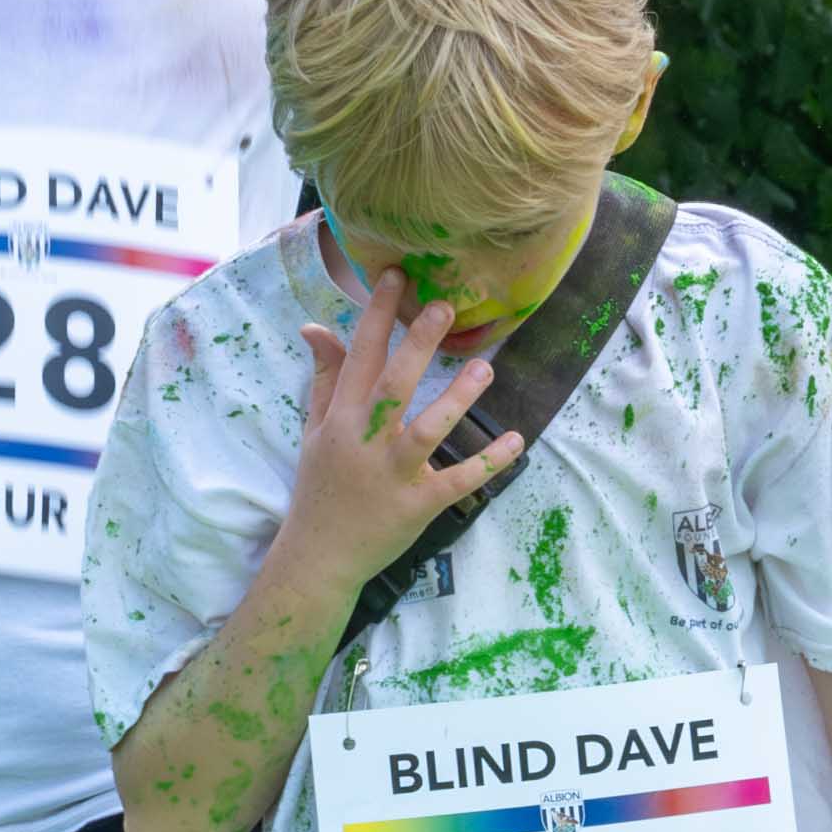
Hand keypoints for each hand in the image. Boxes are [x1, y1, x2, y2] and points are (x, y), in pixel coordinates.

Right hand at [272, 286, 519, 601]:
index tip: (395, 277)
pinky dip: (488, 463)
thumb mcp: (315, 428)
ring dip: (457, 399)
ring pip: (426, 431)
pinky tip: (516, 441)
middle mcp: (365, 441)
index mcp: (341, 418)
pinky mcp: (417, 505)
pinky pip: (457, 481)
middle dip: (419, 344)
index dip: (377, 315)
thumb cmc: (321, 486)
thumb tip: (316, 327)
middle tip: (446, 306)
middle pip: (393, 385)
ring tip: (486, 368)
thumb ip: (325, 377)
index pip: (360, 356)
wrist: (319, 555)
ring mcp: (392, 475)